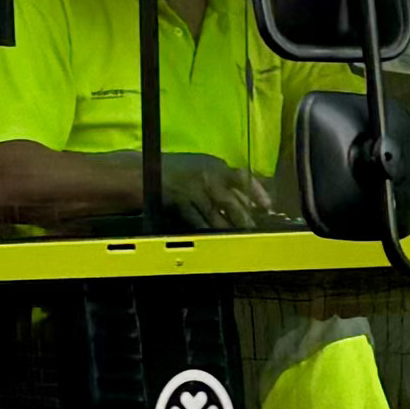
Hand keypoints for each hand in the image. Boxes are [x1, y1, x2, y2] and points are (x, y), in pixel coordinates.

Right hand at [163, 157, 283, 231]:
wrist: (141, 170)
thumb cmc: (175, 171)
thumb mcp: (202, 169)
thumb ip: (224, 183)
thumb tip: (248, 203)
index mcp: (215, 165)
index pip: (243, 177)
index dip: (257, 193)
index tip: (268, 207)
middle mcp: (207, 176)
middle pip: (231, 203)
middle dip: (244, 220)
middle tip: (253, 233)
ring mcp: (193, 189)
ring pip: (215, 216)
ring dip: (227, 230)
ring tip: (238, 242)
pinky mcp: (179, 202)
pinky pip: (196, 221)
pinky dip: (206, 232)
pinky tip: (214, 241)